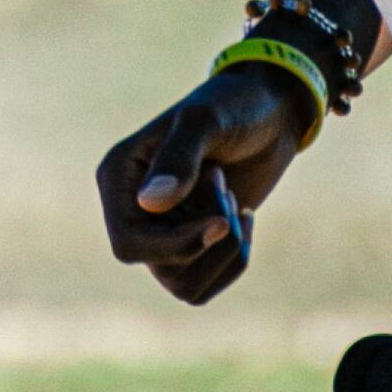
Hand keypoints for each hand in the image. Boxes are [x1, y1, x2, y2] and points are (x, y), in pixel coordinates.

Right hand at [95, 65, 321, 305]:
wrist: (271, 113)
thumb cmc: (235, 106)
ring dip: (224, 251)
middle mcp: (133, 210)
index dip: (176, 246)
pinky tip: (245, 219)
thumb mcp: (207, 121)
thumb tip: (150, 205)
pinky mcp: (191, 244)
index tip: (221, 221)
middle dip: (208, 239)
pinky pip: (205, 285)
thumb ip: (180, 158)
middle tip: (228, 188)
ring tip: (234, 200)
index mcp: (120, 178)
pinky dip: (234, 260)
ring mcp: (161, 232)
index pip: (128, 244)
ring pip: (184, 285)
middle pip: (160, 266)